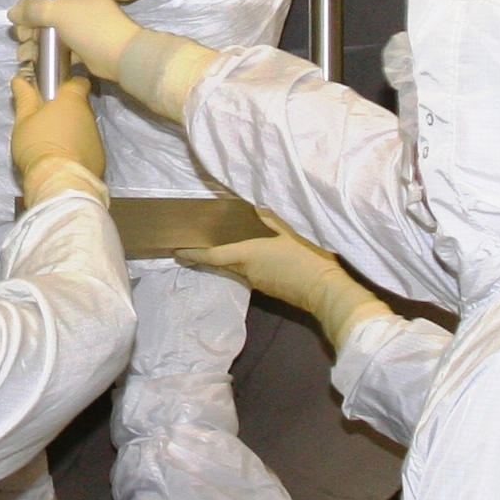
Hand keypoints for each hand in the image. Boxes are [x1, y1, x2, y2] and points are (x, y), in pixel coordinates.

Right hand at [9, 0, 141, 79]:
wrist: (119, 55)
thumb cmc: (89, 25)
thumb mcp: (57, 11)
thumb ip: (32, 10)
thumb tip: (11, 13)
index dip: (29, 1)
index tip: (19, 17)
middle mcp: (76, 2)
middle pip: (44, 11)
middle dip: (29, 25)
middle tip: (22, 37)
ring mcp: (79, 24)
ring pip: (49, 29)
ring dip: (34, 40)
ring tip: (25, 53)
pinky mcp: (80, 43)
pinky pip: (57, 44)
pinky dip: (45, 51)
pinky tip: (32, 59)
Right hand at [10, 71, 105, 190]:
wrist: (57, 180)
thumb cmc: (37, 144)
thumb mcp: (23, 120)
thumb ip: (25, 98)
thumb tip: (20, 79)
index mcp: (72, 100)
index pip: (80, 82)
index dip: (68, 85)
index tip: (55, 94)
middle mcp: (89, 115)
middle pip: (80, 107)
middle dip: (66, 112)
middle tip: (46, 123)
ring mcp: (97, 137)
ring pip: (84, 128)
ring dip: (72, 131)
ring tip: (53, 145)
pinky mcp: (99, 158)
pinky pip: (88, 148)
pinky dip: (78, 150)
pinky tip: (63, 160)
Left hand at [180, 211, 387, 351]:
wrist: (324, 290)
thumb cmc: (306, 258)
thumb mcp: (290, 233)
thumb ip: (270, 221)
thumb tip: (255, 210)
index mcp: (248, 255)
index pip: (213, 256)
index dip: (193, 254)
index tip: (176, 251)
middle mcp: (247, 271)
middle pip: (220, 264)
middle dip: (204, 256)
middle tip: (191, 245)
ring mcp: (256, 282)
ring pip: (234, 269)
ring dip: (224, 260)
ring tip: (217, 246)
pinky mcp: (267, 288)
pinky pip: (247, 273)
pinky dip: (241, 264)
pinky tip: (247, 255)